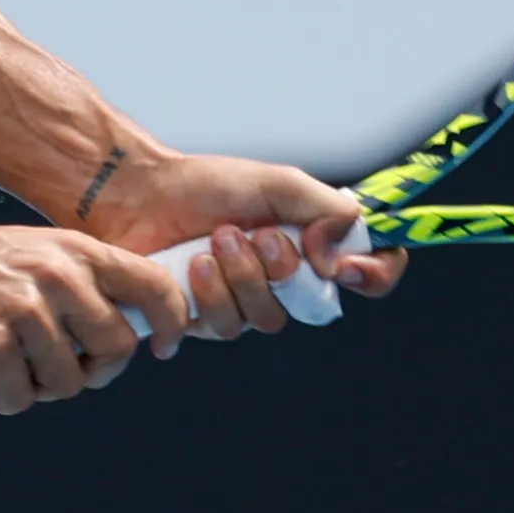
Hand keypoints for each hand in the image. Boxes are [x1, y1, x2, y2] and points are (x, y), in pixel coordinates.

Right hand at [0, 223, 192, 416]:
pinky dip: (3, 398)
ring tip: (7, 362)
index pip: (154, 285)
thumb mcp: (29, 251)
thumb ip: (79, 280)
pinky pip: (22, 400)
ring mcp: (24, 314)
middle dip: (94, 370)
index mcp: (72, 250)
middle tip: (61, 366)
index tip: (164, 346)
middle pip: (117, 348)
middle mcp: (55, 277)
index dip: (171, 322)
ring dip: (40, 385)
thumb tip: (128, 326)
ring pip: (68, 383)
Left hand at [74, 148, 407, 337]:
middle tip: (249, 233)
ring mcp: (243, 305)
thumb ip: (326, 211)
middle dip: (278, 269)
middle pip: (311, 307)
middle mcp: (284, 283)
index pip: (372, 274)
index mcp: (313, 247)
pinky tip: (189, 267)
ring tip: (211, 242)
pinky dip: (206, 294)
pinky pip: (221, 329)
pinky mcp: (202, 321)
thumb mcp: (279, 183)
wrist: (139, 193)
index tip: (346, 267)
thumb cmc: (207, 186)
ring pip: (263, 322)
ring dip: (238, 278)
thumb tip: (339, 257)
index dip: (374, 276)